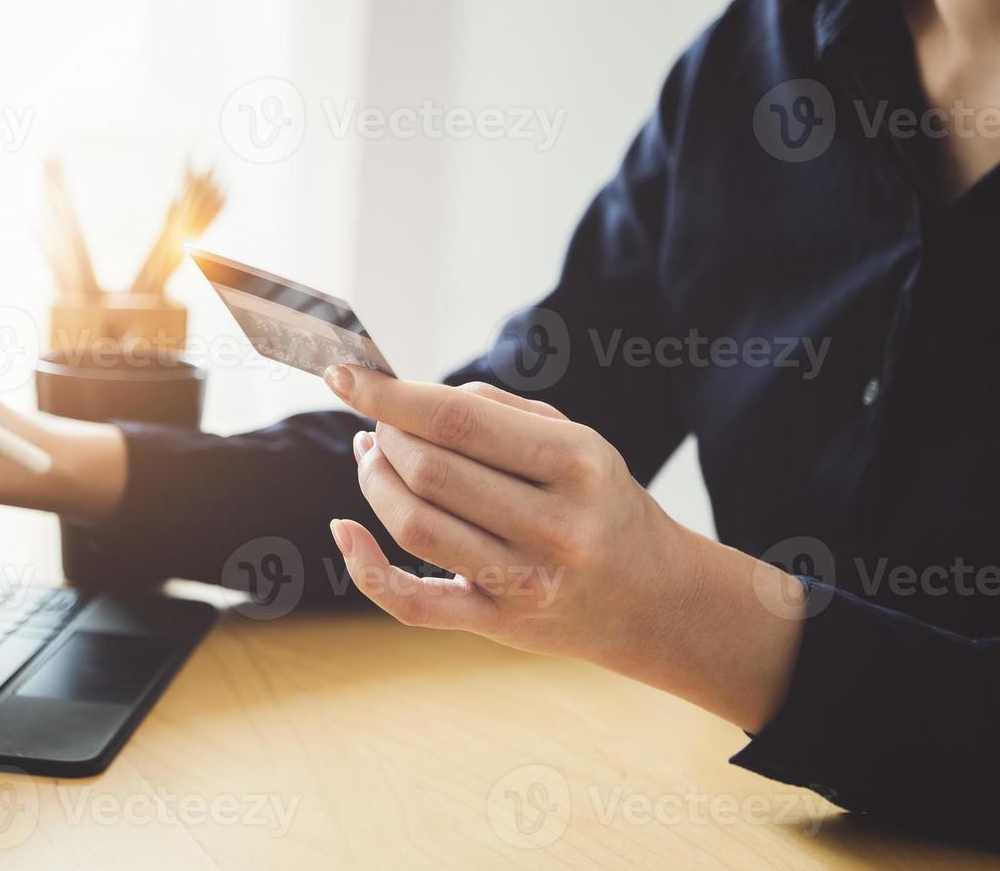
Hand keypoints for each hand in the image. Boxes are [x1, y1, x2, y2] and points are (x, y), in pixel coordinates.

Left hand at [322, 365, 803, 731]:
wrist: (655, 600)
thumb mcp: (579, 440)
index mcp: (578, 464)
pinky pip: (412, 602)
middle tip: (378, 425)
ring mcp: (527, 582)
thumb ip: (499, 410)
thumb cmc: (603, 503)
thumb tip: (410, 399)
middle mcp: (556, 526)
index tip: (344, 374)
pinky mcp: (499, 625)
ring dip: (375, 483)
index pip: (458, 421)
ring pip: (414, 527)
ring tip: (372, 458)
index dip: (389, 396)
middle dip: (385, 438)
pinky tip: (344, 530)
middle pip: (430, 472)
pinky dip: (364, 565)